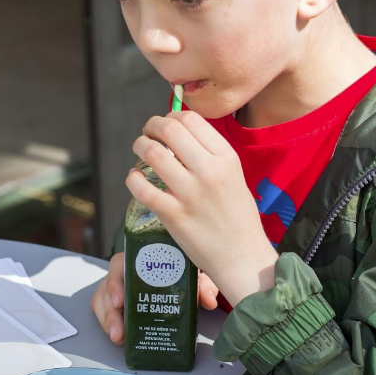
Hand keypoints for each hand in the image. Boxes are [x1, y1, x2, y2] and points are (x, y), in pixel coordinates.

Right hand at [91, 252, 220, 345]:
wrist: (181, 278)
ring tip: (119, 339)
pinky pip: (105, 312)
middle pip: (107, 288)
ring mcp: (117, 287)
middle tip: (118, 331)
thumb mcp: (193, 276)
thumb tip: (209, 301)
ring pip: (102, 302)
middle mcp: (124, 272)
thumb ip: (202, 285)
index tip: (119, 302)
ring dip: (108, 322)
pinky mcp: (115, 302)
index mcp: (139, 259)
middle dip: (110, 312)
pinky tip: (120, 338)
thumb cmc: (181, 273)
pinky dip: (110, 326)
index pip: (119, 265)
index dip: (115, 283)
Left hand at [127, 111, 277, 305]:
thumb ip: (210, 156)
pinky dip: (132, 178)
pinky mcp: (173, 216)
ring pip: (152, 153)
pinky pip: (142, 188)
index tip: (165, 125)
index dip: (171, 116)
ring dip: (140, 146)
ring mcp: (190, 194)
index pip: (191, 120)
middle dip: (151, 126)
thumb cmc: (239, 219)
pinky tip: (135, 179)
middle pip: (169, 129)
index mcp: (226, 158)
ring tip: (140, 152)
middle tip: (147, 134)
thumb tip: (180, 137)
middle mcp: (209, 171)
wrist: (242, 257)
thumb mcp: (235, 177)